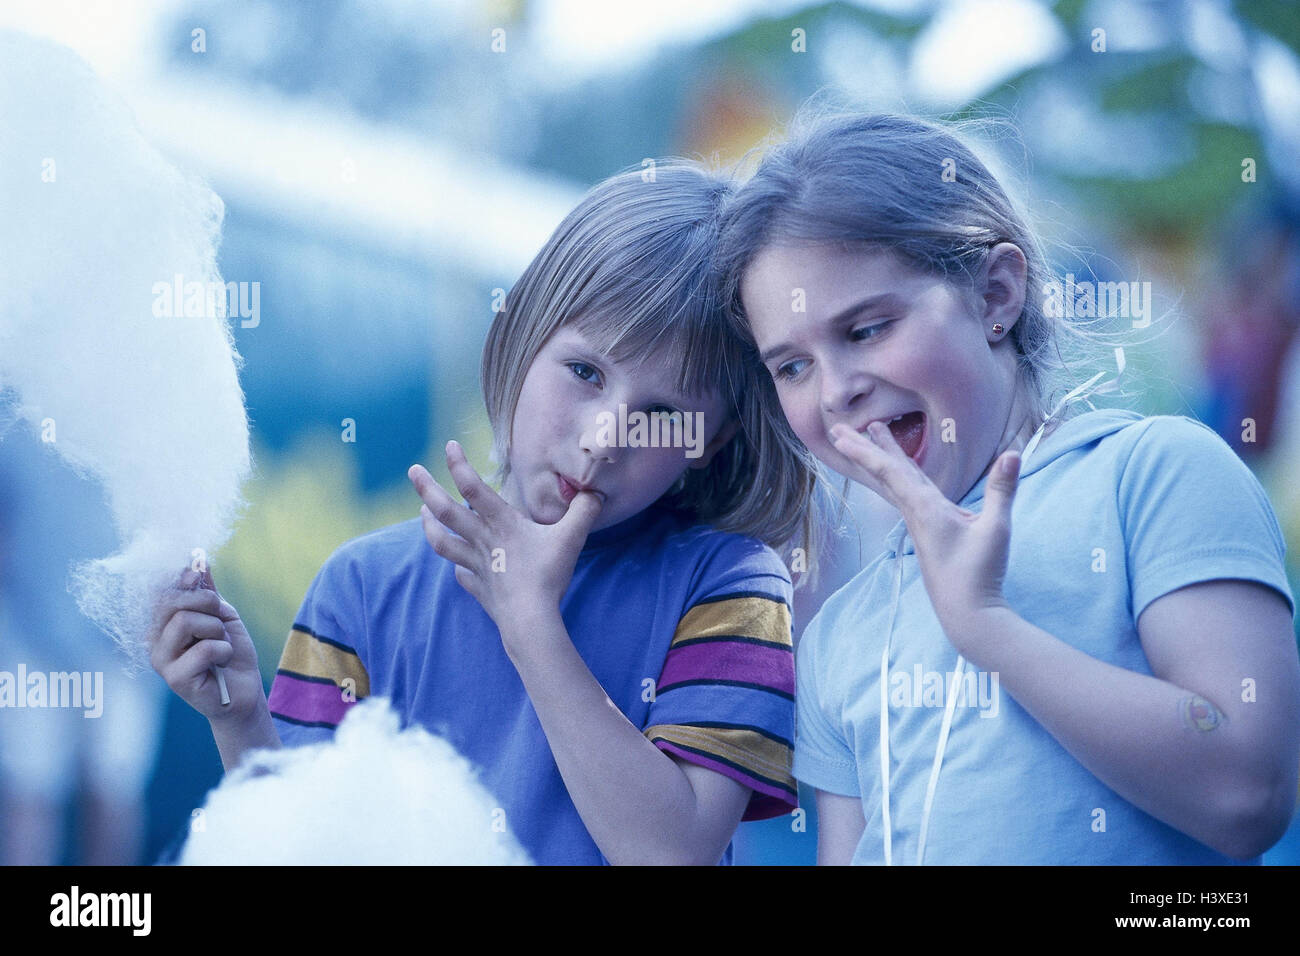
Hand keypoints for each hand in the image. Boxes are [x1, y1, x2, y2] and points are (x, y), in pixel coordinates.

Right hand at [147, 566, 264, 722]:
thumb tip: (198, 557)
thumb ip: (207, 590)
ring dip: (216, 629)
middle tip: (221, 619)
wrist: (244, 690)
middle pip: (172, 602)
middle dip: (207, 602)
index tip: (198, 575)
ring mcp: (161, 660)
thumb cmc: (231, 653)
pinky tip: (222, 662)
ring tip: (221, 644)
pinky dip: (223, 650)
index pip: (161, 590)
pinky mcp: (174, 678)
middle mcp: (155, 639)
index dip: (182, 578)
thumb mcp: (222, 615)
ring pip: (185, 621)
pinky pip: (204, 648)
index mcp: (163, 623)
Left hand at [408, 440, 603, 633]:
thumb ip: (583, 511)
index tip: (449, 446)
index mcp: (501, 523)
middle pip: (445, 511)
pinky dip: (459, 569)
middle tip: (412, 471)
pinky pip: (463, 576)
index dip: (458, 465)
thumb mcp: (571, 538)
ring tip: (421, 512)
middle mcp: (482, 540)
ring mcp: (476, 565)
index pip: (473, 487)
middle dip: (426, 489)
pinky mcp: (478, 588)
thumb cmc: (547, 575)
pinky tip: (459, 569)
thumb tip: (595, 492)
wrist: (529, 619)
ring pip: (443, 541)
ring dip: (429, 525)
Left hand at [829, 421, 1020, 653]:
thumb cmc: (979, 573)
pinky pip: (906, 494)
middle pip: (885, 473)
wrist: (967, 613)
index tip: (840, 437)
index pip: (890, 472)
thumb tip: (1012, 453)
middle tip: (839, 430)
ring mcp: (919, 523)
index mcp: (925, 509)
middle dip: (864, 449)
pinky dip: (898, 476)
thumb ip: (1002, 490)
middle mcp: (915, 513)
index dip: (866, 451)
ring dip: (882, 458)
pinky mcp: (927, 531)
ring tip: (870, 436)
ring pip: (895, 482)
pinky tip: (900, 472)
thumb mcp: (996, 529)